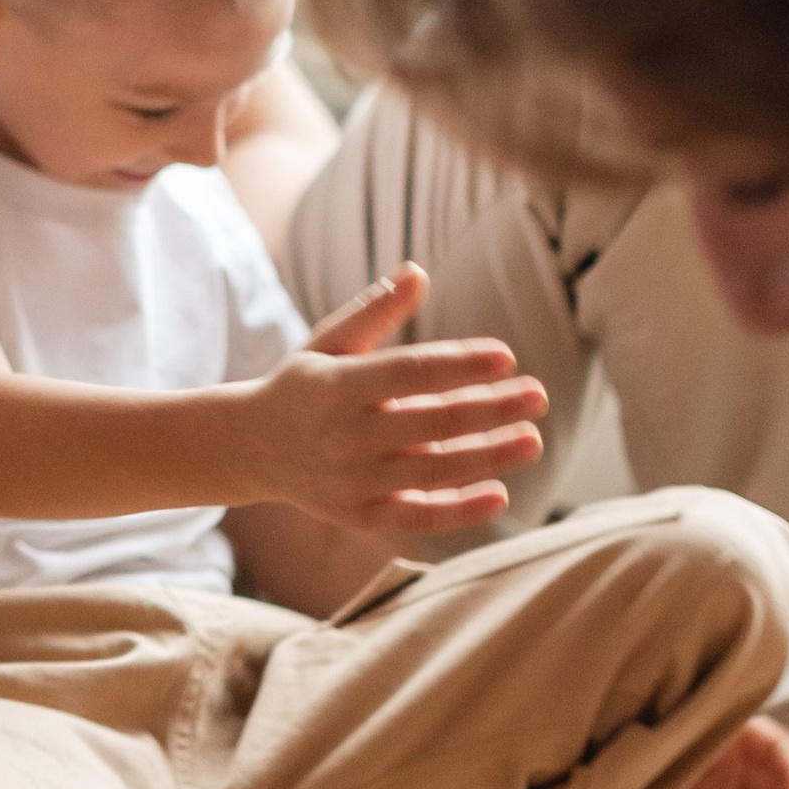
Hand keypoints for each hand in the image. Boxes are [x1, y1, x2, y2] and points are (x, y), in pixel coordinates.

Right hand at [248, 263, 546, 533]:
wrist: (250, 448)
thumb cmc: (304, 386)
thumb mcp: (329, 342)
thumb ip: (374, 310)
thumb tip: (419, 271)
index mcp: (337, 386)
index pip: (409, 372)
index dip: (459, 364)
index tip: (506, 355)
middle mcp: (344, 437)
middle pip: (430, 423)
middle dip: (489, 409)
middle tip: (538, 395)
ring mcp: (351, 481)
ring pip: (431, 472)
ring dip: (488, 457)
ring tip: (532, 439)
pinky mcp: (358, 516)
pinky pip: (417, 517)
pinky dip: (458, 512)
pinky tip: (500, 494)